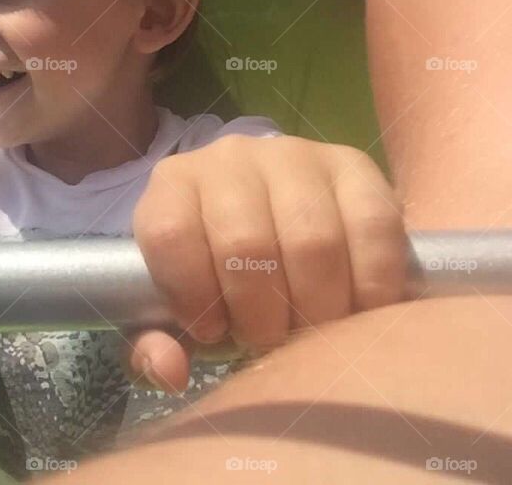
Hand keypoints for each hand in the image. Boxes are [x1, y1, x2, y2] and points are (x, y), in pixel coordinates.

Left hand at [128, 134, 407, 392]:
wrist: (274, 222)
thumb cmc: (213, 277)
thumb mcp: (171, 312)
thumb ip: (154, 345)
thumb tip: (168, 370)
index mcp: (172, 185)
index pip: (170, 233)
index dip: (191, 295)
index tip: (212, 331)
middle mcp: (228, 158)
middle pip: (245, 242)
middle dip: (261, 315)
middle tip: (269, 340)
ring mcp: (293, 155)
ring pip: (312, 239)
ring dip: (316, 307)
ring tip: (310, 328)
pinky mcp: (353, 164)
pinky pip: (371, 226)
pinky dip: (370, 285)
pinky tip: (357, 310)